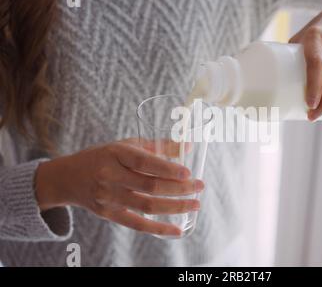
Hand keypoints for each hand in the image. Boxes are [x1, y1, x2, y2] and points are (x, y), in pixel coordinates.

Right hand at [35, 138, 203, 236]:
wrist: (68, 177)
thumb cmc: (104, 156)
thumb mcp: (125, 144)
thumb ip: (156, 146)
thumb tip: (188, 146)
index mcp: (115, 154)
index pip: (144, 162)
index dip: (167, 169)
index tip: (188, 173)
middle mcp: (110, 175)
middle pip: (149, 186)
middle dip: (179, 188)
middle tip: (200, 187)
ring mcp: (108, 197)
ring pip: (147, 206)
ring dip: (175, 207)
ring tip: (195, 204)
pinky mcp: (109, 214)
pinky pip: (137, 224)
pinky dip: (158, 229)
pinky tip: (177, 229)